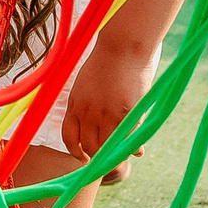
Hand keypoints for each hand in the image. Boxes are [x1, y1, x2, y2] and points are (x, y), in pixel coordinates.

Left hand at [60, 40, 158, 165]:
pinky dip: (134, 149)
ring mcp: (107, 114)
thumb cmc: (106, 62)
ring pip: (108, 147)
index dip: (75, 151)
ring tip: (124, 158)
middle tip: (108, 159)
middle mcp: (88, 112)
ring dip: (116, 156)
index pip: (69, 137)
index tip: (83, 158)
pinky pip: (129, 140)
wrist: (122, 48)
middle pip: (89, 146)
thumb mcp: (86, 83)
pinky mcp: (126, 114)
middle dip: (98, 156)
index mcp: (75, 104)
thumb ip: (86, 104)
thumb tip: (90, 123)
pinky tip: (138, 151)